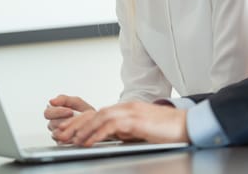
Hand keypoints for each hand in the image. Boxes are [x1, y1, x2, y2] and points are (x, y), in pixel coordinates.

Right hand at [44, 94, 94, 141]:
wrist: (94, 124)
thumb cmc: (84, 112)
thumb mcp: (76, 102)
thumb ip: (63, 99)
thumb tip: (51, 101)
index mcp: (54, 111)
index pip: (48, 113)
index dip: (57, 112)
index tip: (70, 111)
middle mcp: (53, 123)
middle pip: (51, 124)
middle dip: (65, 121)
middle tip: (75, 119)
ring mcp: (57, 134)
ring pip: (56, 134)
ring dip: (68, 130)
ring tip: (78, 126)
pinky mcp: (62, 143)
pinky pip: (62, 142)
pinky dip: (71, 138)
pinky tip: (78, 134)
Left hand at [53, 101, 189, 146]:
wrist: (188, 125)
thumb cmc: (168, 130)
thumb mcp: (141, 130)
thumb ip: (126, 131)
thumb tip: (113, 137)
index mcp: (126, 109)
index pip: (97, 113)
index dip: (80, 122)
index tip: (68, 132)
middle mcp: (126, 107)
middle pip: (94, 113)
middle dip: (75, 125)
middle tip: (60, 134)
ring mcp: (131, 112)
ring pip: (100, 117)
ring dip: (83, 129)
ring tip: (70, 139)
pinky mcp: (137, 120)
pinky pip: (112, 126)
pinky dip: (98, 133)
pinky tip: (89, 141)